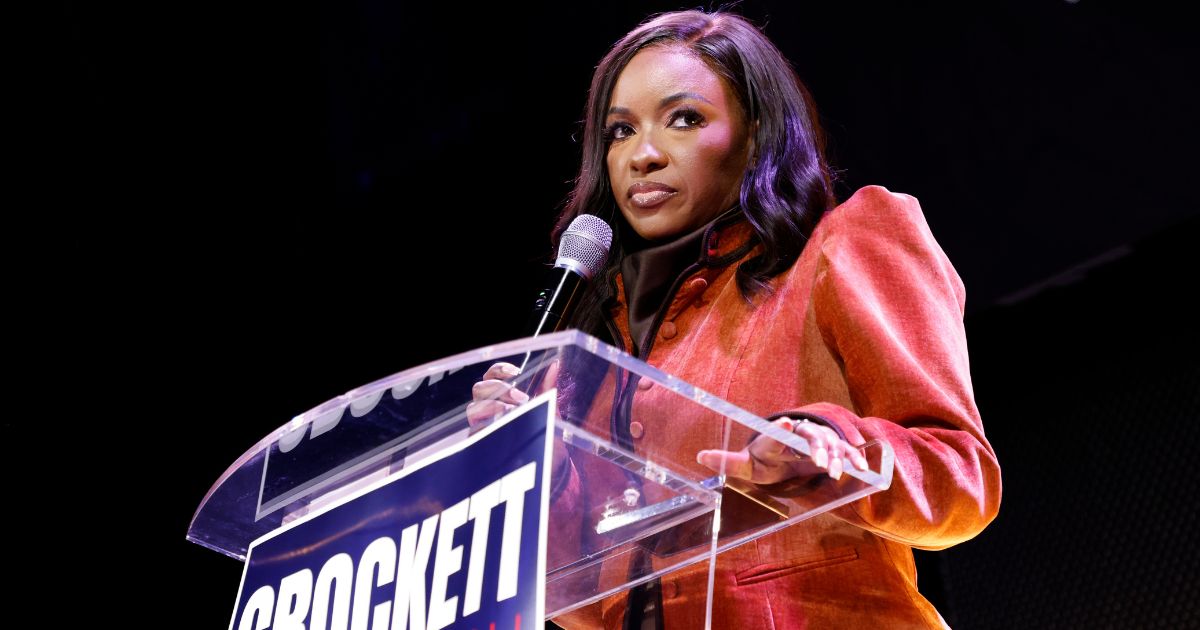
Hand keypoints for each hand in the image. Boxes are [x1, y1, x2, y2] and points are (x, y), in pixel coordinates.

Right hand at [465, 360, 567, 481]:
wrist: (550, 463)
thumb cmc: (545, 432)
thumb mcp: (549, 408)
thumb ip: (548, 386)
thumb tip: (555, 365)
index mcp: (502, 396)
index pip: (490, 376)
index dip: (498, 370)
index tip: (516, 372)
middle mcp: (489, 408)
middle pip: (479, 389)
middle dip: (499, 389)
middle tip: (522, 398)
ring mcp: (483, 425)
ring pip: (473, 408)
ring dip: (492, 407)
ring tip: (513, 413)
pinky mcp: (481, 443)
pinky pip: (474, 432)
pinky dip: (488, 427)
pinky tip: (503, 428)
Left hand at [696, 417, 867, 483]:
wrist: (786, 454)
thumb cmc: (765, 460)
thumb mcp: (746, 465)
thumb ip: (727, 462)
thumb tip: (700, 455)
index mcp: (774, 438)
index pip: (776, 433)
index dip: (781, 429)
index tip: (786, 423)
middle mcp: (797, 434)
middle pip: (808, 435)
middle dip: (814, 445)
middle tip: (816, 461)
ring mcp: (816, 440)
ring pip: (828, 443)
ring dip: (833, 456)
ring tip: (833, 472)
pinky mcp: (832, 449)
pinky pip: (844, 451)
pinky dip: (853, 458)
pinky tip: (861, 468)